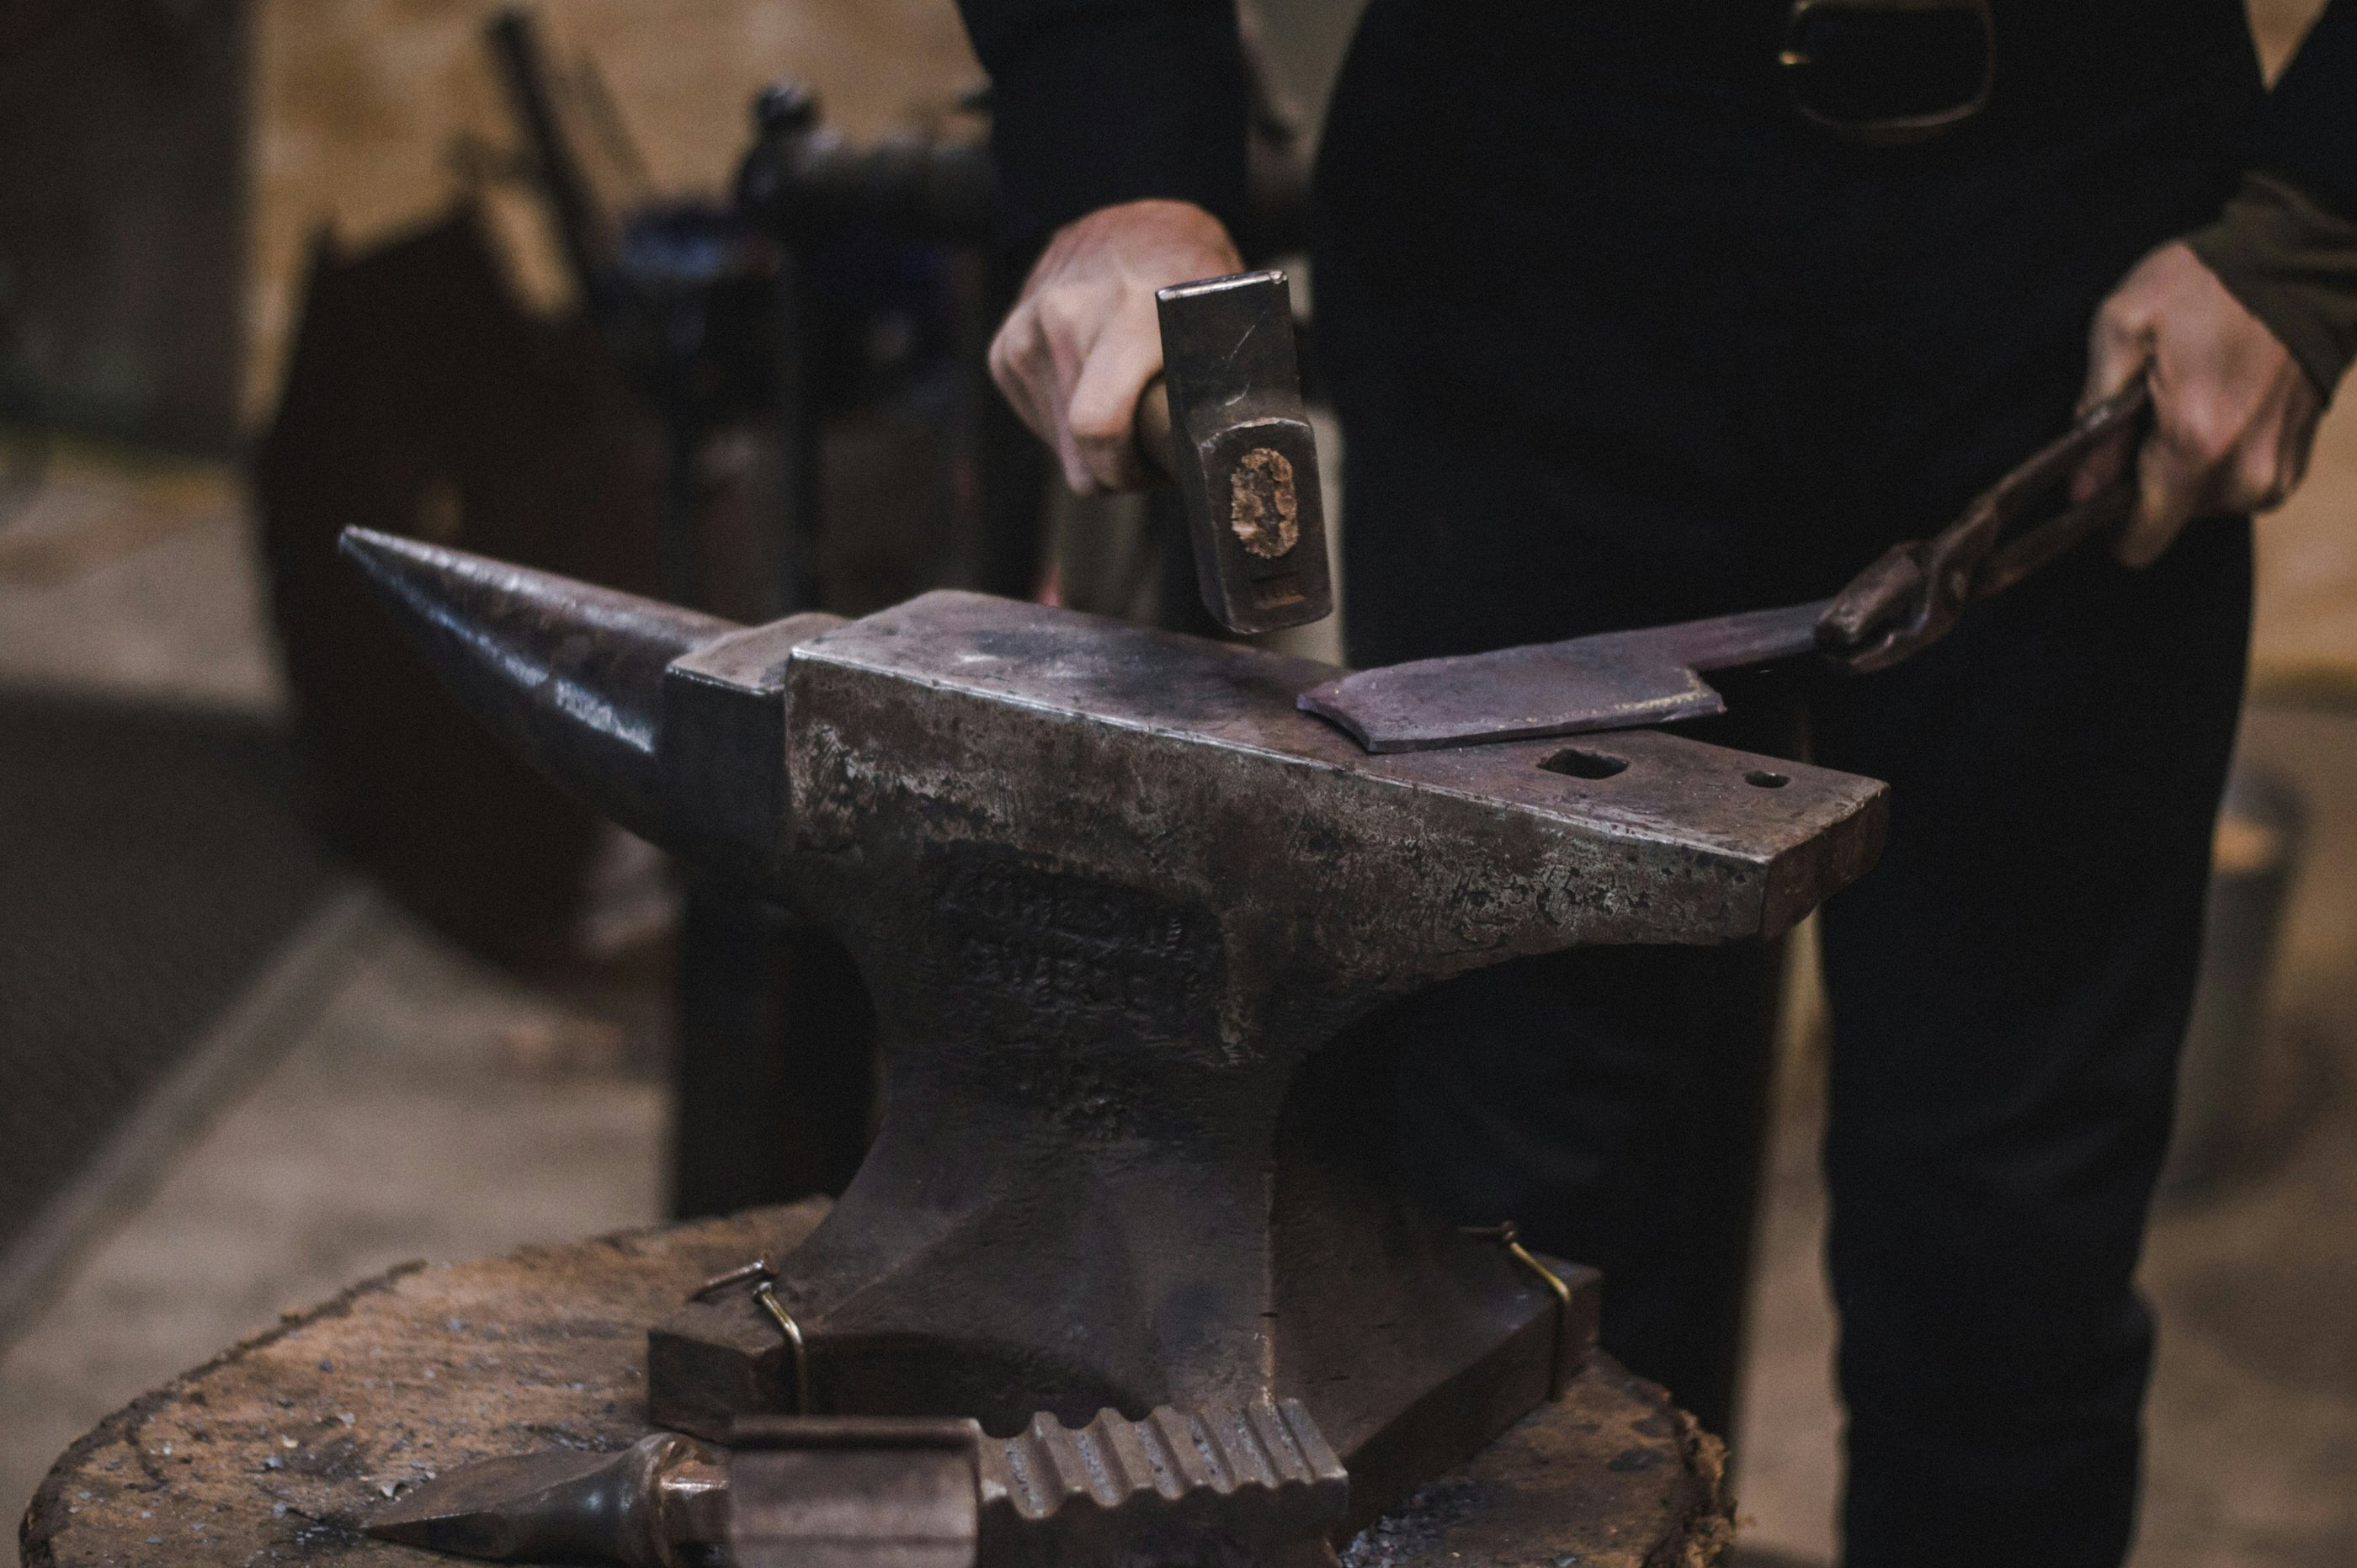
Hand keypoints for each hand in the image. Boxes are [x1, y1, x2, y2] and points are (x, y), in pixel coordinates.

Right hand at [990, 199, 1243, 493]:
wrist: (1120, 210)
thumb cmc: (1182, 268)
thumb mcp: (1222, 312)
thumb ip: (1221, 379)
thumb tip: (1227, 450)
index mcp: (1127, 312)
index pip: (1098, 428)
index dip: (1128, 473)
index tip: (1156, 470)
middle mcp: (1064, 321)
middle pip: (1078, 456)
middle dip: (1116, 469)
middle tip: (1151, 446)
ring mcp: (1026, 336)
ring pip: (1060, 446)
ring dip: (1093, 446)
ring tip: (1127, 406)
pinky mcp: (1005, 351)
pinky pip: (1041, 422)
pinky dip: (1069, 423)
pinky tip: (1096, 388)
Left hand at [2073, 240, 2322, 567]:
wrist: (2301, 266)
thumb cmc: (2205, 288)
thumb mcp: (2123, 326)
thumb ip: (2094, 416)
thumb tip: (2082, 491)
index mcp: (2195, 443)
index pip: (2140, 539)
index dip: (2108, 518)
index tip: (2101, 481)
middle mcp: (2244, 472)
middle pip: (2168, 521)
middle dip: (2147, 481)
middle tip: (2149, 417)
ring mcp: (2277, 471)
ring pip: (2203, 505)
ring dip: (2185, 468)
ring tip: (2188, 403)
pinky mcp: (2296, 464)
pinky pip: (2239, 487)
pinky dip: (2220, 459)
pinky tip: (2219, 409)